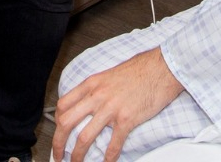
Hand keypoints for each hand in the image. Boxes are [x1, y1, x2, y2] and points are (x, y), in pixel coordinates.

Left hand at [52, 47, 183, 161]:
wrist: (163, 67)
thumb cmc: (141, 69)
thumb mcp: (111, 74)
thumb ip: (98, 88)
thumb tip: (90, 102)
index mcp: (92, 83)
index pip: (63, 104)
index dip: (57, 121)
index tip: (59, 131)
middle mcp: (98, 96)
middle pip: (66, 122)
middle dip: (58, 143)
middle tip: (58, 154)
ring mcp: (111, 108)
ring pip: (84, 137)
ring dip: (77, 155)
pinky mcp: (127, 119)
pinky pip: (113, 144)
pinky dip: (108, 158)